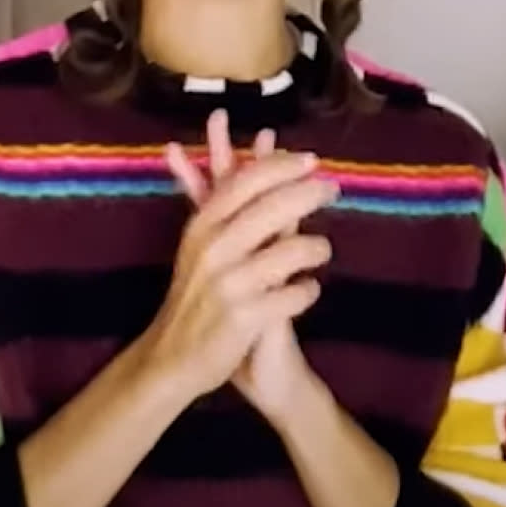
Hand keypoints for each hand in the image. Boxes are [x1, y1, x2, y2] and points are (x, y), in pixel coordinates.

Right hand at [144, 111, 335, 402]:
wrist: (173, 357)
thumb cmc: (195, 292)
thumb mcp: (198, 242)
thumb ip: (216, 196)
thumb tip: (236, 149)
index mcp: (202, 226)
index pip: (246, 181)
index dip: (281, 166)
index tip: (311, 159)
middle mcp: (213, 249)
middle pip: (271, 208)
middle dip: (308, 194)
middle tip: (333, 189)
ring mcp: (229, 283)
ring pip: (289, 252)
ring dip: (314, 248)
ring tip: (323, 250)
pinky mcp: (244, 317)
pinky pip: (292, 295)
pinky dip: (307, 291)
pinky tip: (309, 290)